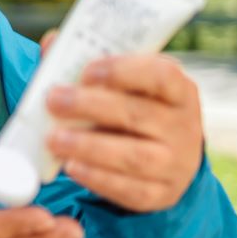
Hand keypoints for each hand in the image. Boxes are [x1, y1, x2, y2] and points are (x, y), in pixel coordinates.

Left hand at [41, 32, 203, 212]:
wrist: (164, 160)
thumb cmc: (133, 110)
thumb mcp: (122, 87)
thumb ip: (88, 65)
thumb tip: (52, 42)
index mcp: (179, 91)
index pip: (161, 75)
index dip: (123, 71)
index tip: (87, 72)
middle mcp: (184, 127)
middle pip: (137, 115)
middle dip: (90, 107)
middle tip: (53, 101)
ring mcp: (176, 164)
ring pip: (134, 156)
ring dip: (89, 146)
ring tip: (53, 138)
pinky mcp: (161, 194)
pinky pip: (129, 190)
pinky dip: (98, 179)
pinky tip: (71, 166)